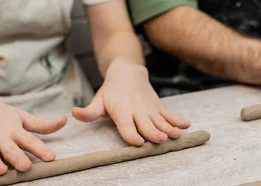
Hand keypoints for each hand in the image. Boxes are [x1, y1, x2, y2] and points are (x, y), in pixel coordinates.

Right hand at [0, 87, 66, 174]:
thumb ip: (41, 124)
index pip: (30, 140)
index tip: (51, 157)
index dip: (40, 149)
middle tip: (25, 166)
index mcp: (14, 129)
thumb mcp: (20, 116)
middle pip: (9, 149)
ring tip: (1, 170)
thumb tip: (64, 120)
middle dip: (17, 157)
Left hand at [72, 61, 190, 145]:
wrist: (127, 71)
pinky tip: (187, 126)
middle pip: (146, 124)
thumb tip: (74, 114)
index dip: (131, 134)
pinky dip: (179, 120)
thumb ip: (89, 111)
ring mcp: (149, 108)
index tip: (137, 142)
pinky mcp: (158, 106)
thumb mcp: (98, 100)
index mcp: (121, 110)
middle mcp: (137, 110)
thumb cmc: (110, 91)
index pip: (126, 125)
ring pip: (160, 120)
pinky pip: (169, 114)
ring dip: (169, 128)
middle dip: (153, 132)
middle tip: (160, 140)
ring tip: (176, 134)